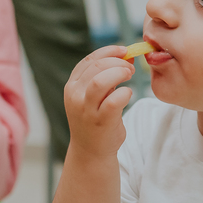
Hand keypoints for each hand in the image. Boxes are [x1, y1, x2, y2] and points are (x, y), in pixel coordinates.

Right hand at [64, 45, 135, 159]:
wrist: (91, 152)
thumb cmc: (96, 120)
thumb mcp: (94, 96)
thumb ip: (105, 77)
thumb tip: (127, 56)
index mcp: (72, 86)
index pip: (89, 60)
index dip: (109, 52)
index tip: (124, 50)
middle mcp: (75, 96)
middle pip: (96, 67)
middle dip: (118, 62)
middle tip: (130, 68)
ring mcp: (86, 109)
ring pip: (100, 81)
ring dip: (119, 73)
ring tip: (129, 76)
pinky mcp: (100, 121)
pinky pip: (114, 101)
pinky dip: (125, 93)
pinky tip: (128, 94)